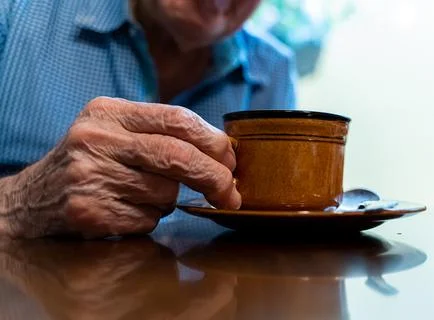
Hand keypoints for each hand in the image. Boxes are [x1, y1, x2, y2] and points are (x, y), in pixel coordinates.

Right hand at [0, 97, 239, 237]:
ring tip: (141, 195)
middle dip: (214, 178)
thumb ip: (161, 134)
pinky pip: (147, 220)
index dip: (214, 142)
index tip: (231, 161)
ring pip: (166, 194)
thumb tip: (222, 152)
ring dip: (168, 201)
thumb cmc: (89, 163)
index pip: (178, 119)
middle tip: (230, 194)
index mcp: (110, 112)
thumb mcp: (115, 133)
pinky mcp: (89, 211)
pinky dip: (148, 219)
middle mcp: (98, 140)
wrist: (31, 199)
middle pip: (178, 156)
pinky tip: (125, 210)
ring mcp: (91, 176)